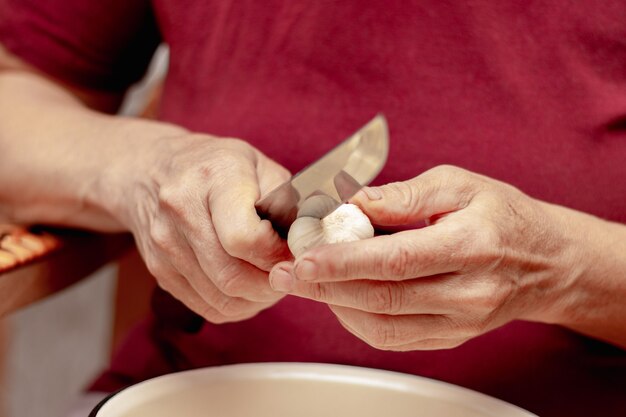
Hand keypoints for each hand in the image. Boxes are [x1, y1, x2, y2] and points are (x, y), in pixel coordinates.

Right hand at [108, 133, 291, 322]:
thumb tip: (308, 240)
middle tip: (291, 276)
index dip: (275, 255)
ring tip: (273, 282)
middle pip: (233, 276)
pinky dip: (236, 306)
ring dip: (256, 300)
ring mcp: (165, 245)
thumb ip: (287, 199)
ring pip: (221, 298)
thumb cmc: (217, 165)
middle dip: (272, 285)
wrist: (151, 170)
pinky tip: (249, 289)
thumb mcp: (259, 164)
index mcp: (212, 178)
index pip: (244, 238)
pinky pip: (206, 307)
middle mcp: (181, 211)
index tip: (292, 251)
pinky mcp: (159, 270)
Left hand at [269, 165, 578, 349]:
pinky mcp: (451, 339)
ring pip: (382, 324)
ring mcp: (460, 323)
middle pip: (382, 297)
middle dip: (324, 287)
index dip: (344, 262)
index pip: (397, 260)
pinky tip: (339, 298)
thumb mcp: (460, 184)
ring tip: (303, 283)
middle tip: (282, 274)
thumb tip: (356, 203)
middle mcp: (467, 293)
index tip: (302, 259)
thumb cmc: (501, 214)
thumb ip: (407, 195)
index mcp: (471, 245)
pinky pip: (393, 338)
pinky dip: (357, 320)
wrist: (545, 263)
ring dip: (335, 305)